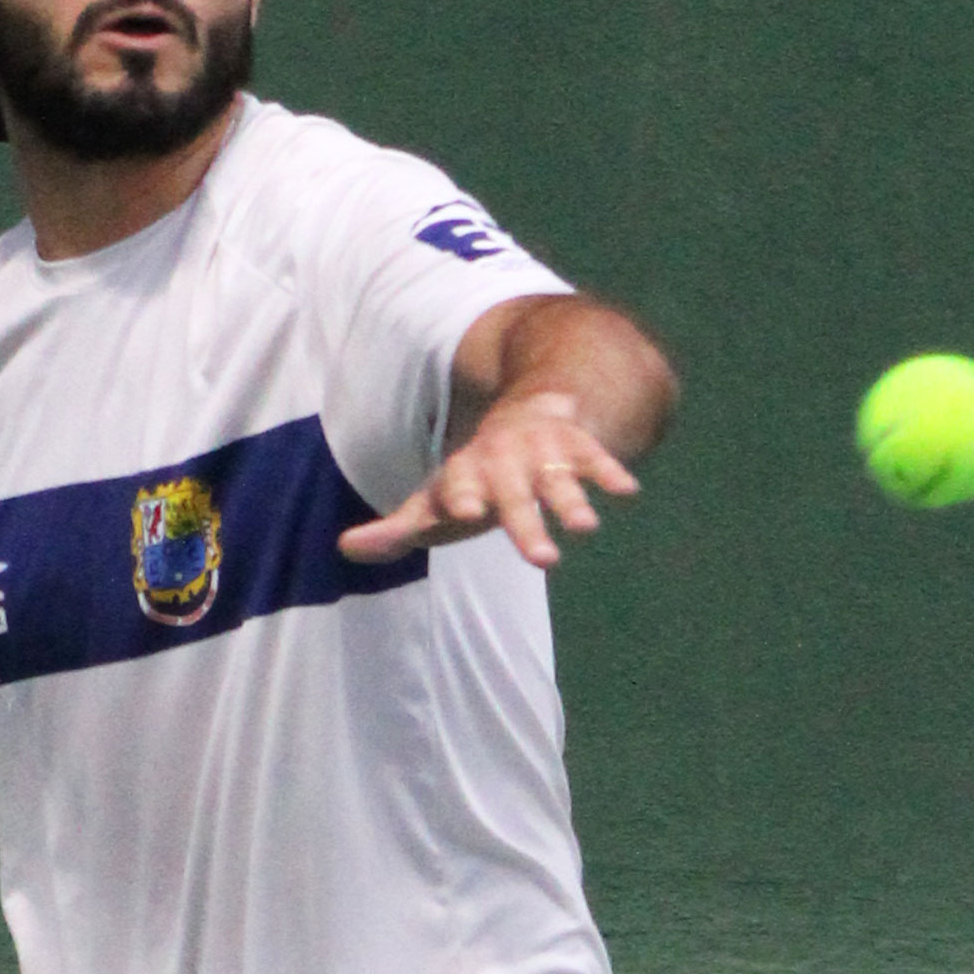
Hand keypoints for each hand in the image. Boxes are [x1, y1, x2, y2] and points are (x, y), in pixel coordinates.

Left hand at [338, 380, 641, 576]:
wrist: (530, 410)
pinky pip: (594, 459)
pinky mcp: (578, 447)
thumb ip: (396, 530)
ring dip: (573, 501)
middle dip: (527, 525)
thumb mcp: (437, 501)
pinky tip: (626, 492)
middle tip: (544, 563)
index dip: (460, 496)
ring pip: (558, 478)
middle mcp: (504, 460)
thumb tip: (347, 548)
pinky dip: (610, 472)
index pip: (459, 486)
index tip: (462, 512)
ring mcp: (543, 452)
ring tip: (586, 528)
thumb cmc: (477, 478)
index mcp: (467, 474)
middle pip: (514, 496)